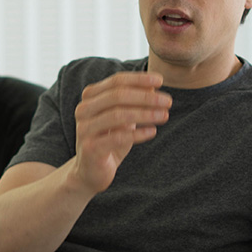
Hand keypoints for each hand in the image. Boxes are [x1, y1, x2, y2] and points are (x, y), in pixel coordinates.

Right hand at [69, 71, 169, 193]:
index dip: (139, 79)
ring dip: (145, 114)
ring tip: (164, 115)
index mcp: (89, 98)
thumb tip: (153, 87)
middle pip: (117, 96)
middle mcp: (83, 110)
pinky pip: (117, 137)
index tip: (161, 81)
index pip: (116, 81)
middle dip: (146, 97)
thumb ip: (133, 102)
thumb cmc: (109, 140)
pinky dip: (138, 133)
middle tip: (168, 101)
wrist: (91, 171)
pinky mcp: (90, 148)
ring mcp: (84, 129)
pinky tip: (153, 131)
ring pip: (117, 115)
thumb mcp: (123, 118)